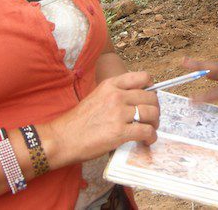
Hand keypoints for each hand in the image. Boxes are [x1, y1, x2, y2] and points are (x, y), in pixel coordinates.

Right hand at [44, 71, 159, 166]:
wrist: (62, 139)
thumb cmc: (77, 122)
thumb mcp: (96, 97)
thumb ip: (115, 95)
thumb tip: (135, 101)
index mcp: (110, 85)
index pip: (142, 77)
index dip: (151, 87)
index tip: (150, 97)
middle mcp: (117, 95)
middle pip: (150, 97)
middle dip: (155, 108)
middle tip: (152, 118)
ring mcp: (119, 113)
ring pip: (151, 113)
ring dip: (155, 123)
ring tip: (151, 129)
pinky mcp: (120, 132)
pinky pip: (146, 131)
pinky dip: (151, 137)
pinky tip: (147, 141)